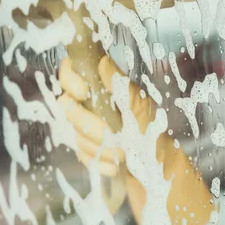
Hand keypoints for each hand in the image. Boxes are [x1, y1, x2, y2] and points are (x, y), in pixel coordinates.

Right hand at [57, 56, 158, 175]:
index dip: (70, 80)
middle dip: (90, 124)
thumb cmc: (152, 127)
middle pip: (67, 105)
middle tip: (113, 133)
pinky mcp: (84, 147)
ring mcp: (83, 126)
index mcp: (100, 85)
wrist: (158, 161)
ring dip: (100, 145)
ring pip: (74, 132)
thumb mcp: (140, 104)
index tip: (83, 92)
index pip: (70, 71)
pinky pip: (81, 153)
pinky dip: (100, 160)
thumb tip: (103, 62)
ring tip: (123, 150)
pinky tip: (116, 163)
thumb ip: (120, 85)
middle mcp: (88, 103)